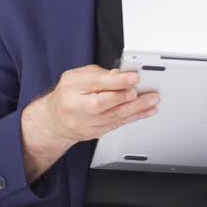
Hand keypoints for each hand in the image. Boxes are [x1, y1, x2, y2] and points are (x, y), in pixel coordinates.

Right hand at [33, 65, 159, 142]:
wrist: (54, 120)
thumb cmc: (67, 95)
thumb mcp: (76, 76)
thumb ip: (98, 74)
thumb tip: (120, 75)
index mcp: (72, 87)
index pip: (97, 84)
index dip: (117, 81)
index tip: (134, 78)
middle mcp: (78, 107)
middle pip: (105, 103)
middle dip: (128, 98)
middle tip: (146, 93)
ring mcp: (87, 123)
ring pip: (115, 116)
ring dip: (137, 109)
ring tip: (152, 102)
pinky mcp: (96, 133)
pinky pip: (117, 125)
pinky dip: (133, 118)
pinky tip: (146, 112)